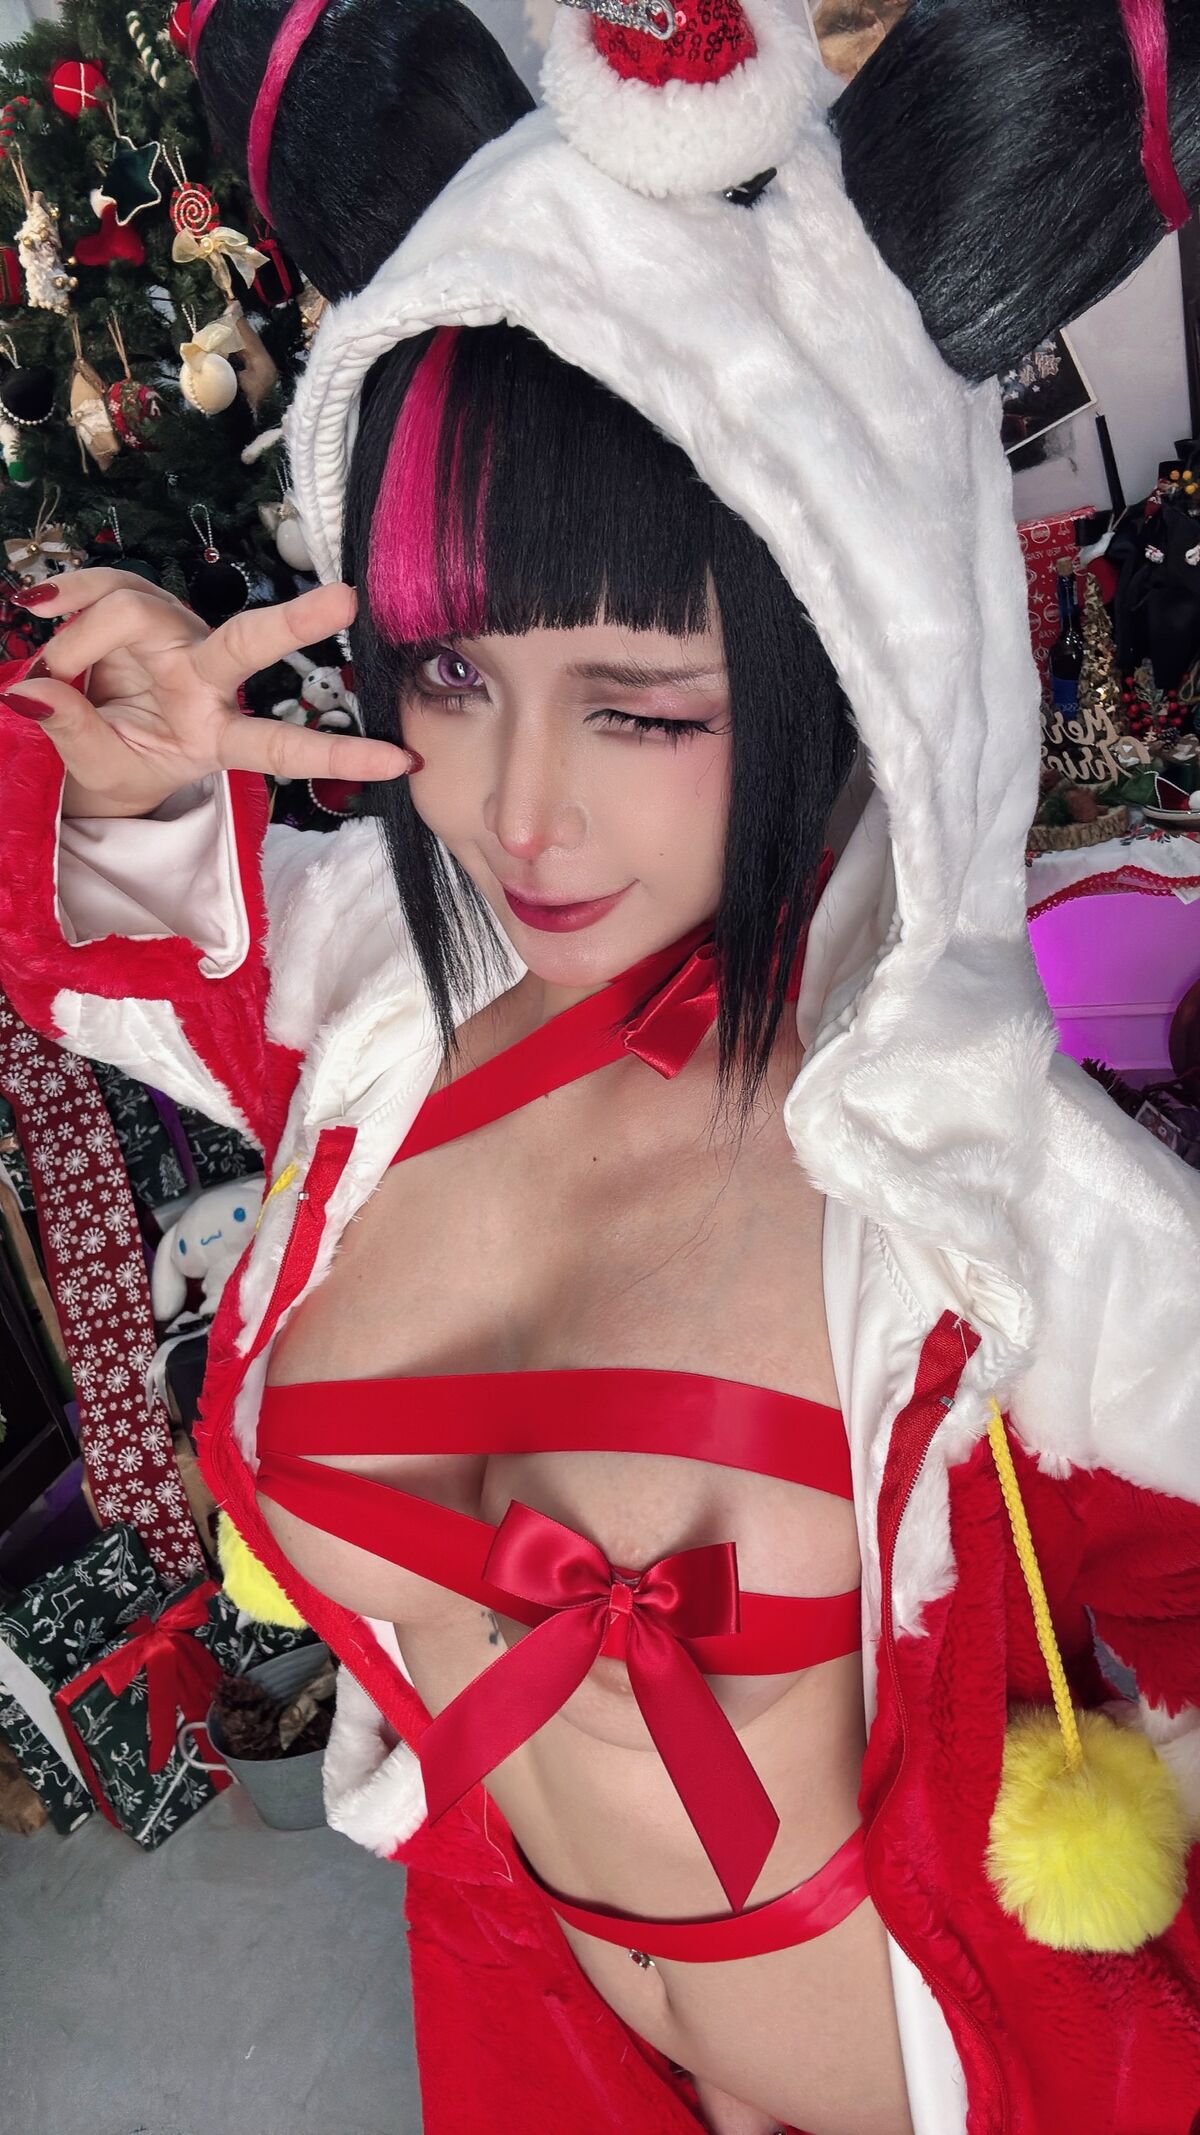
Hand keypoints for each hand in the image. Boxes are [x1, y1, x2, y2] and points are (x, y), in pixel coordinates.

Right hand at [0, 568, 416, 817]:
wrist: (91, 744)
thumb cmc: (117, 766)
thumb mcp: (99, 768)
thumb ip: (74, 732)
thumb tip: (35, 694)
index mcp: (215, 732)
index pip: (281, 744)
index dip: (337, 754)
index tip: (402, 764)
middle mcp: (207, 676)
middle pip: (250, 642)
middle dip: (299, 622)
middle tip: (347, 599)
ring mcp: (176, 635)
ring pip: (136, 609)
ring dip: (78, 640)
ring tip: (45, 673)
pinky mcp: (140, 604)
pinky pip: (102, 587)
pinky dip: (67, 597)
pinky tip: (40, 609)